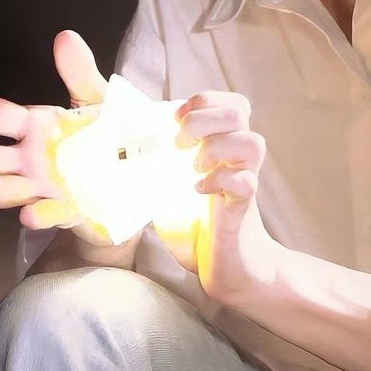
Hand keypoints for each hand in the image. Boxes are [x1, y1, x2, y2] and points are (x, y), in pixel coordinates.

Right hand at [0, 30, 112, 245]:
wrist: (137, 175)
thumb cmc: (106, 133)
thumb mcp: (97, 99)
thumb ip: (79, 73)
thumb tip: (65, 36)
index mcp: (34, 128)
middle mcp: (30, 160)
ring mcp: (43, 188)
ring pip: (8, 191)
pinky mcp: (66, 211)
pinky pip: (49, 215)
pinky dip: (40, 215)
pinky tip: (31, 214)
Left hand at [168, 91, 279, 306]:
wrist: (230, 270)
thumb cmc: (198, 227)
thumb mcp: (171, 189)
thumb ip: (158, 167)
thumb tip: (118, 154)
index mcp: (224, 146)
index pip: (231, 103)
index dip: (204, 100)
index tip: (177, 118)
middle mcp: (238, 158)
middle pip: (240, 110)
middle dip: (203, 118)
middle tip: (180, 143)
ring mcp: (245, 180)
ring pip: (252, 142)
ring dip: (216, 148)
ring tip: (193, 167)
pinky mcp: (244, 207)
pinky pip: (245, 181)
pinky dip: (220, 180)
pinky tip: (200, 191)